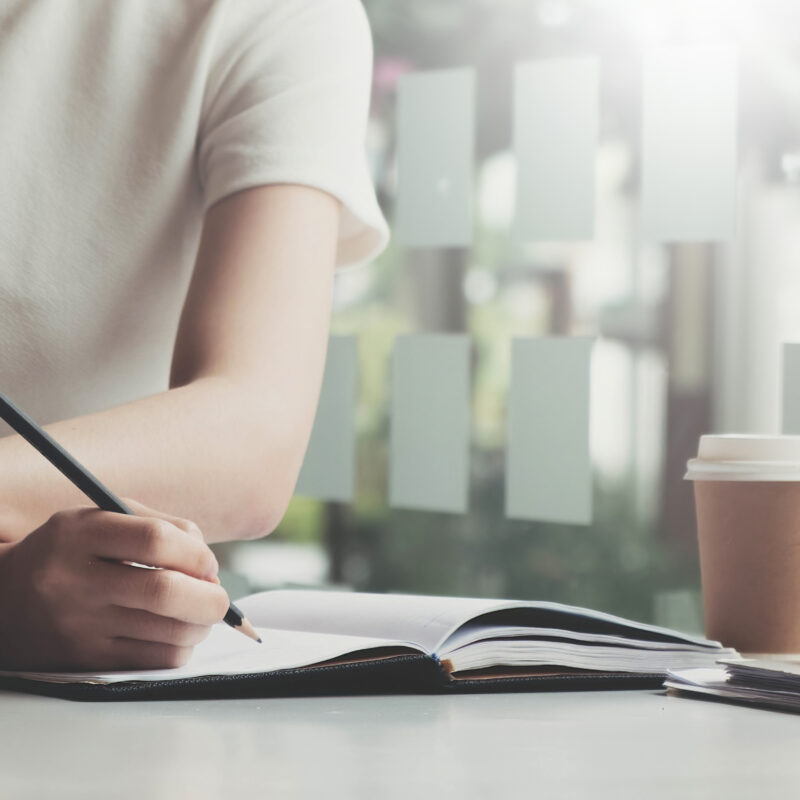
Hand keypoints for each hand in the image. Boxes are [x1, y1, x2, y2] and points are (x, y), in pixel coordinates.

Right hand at [0, 501, 229, 670]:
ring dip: (201, 624)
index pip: (155, 540)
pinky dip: (181, 647)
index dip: (196, 553)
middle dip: (211, 597)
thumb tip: (209, 565)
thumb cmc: (73, 550)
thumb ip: (160, 526)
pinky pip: (155, 661)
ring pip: (168, 633)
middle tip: (218, 596)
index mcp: (80, 535)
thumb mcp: (103, 517)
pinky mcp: (85, 661)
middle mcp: (75, 581)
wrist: (4, 599)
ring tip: (199, 613)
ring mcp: (79, 626)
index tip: (208, 563)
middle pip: (165, 593)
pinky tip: (176, 633)